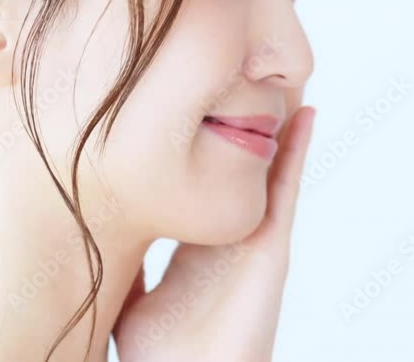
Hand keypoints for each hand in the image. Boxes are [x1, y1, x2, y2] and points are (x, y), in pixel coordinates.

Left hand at [112, 106, 315, 360]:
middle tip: (249, 79)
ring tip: (286, 82)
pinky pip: (289, 190)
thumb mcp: (135, 297)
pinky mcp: (274, 247)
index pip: (208, 185)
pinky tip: (306, 115)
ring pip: (273, 170)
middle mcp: (234, 237)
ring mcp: (258, 239)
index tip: (200, 109)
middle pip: (246, 170)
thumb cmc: (165, 355)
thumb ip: (130, 266)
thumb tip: (107, 238)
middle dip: (249, 128)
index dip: (206, 149)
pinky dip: (299, 151)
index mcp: (202, 248)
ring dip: (280, 127)